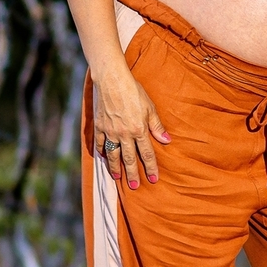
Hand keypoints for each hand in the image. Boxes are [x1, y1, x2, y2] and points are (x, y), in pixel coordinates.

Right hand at [93, 65, 169, 188]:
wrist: (112, 80)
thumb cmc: (134, 91)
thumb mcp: (150, 108)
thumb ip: (157, 126)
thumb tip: (167, 141)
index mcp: (139, 130)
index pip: (147, 153)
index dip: (151, 167)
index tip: (153, 179)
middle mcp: (124, 134)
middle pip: (129, 158)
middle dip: (132, 174)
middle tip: (135, 186)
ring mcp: (110, 131)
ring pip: (113, 155)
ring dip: (116, 167)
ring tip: (118, 178)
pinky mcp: (99, 126)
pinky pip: (100, 143)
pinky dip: (101, 152)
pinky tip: (104, 158)